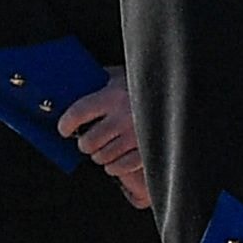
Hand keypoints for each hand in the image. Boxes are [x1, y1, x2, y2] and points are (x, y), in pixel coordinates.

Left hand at [56, 82, 151, 212]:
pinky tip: (114, 160)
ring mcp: (136, 136)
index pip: (78, 112)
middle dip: (84, 143)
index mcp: (113, 95)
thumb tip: (74, 87)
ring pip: (102, 157)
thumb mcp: (122, 74)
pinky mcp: (148, 151)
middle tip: (86, 140)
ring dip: (99, 155)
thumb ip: (101, 81)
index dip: (65, 124)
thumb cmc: (146, 83)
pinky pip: (120, 167)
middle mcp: (123, 117)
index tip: (62, 128)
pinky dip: (114, 166)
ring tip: (102, 148)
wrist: (180, 92)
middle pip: (88, 141)